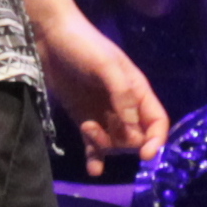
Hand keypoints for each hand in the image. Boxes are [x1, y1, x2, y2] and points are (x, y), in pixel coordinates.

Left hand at [41, 15, 168, 176]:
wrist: (50, 37)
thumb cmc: (84, 46)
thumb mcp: (107, 66)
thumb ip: (123, 95)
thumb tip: (134, 128)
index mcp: (137, 90)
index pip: (157, 122)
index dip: (156, 140)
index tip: (145, 156)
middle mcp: (124, 106)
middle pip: (136, 137)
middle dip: (123, 142)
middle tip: (98, 129)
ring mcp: (103, 114)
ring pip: (114, 143)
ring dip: (103, 145)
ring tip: (86, 128)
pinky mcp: (83, 119)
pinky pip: (94, 145)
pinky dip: (95, 158)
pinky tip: (94, 170)